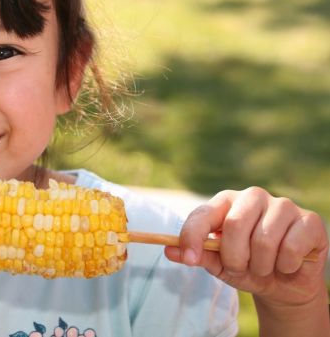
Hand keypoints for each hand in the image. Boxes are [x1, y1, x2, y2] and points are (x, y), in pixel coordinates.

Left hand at [165, 187, 327, 308]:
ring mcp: (283, 205)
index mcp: (225, 202)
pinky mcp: (309, 220)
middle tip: (240, 268)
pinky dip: (286, 265)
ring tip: (264, 267)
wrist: (285, 284)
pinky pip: (291, 247)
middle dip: (234, 257)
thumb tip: (170, 251)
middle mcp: (253, 197)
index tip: (188, 259)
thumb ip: (197, 255)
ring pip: (264, 239)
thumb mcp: (219, 264)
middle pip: (235, 224)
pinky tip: (287, 264)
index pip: (202, 214)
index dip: (192, 236)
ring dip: (261, 265)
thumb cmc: (247, 267)